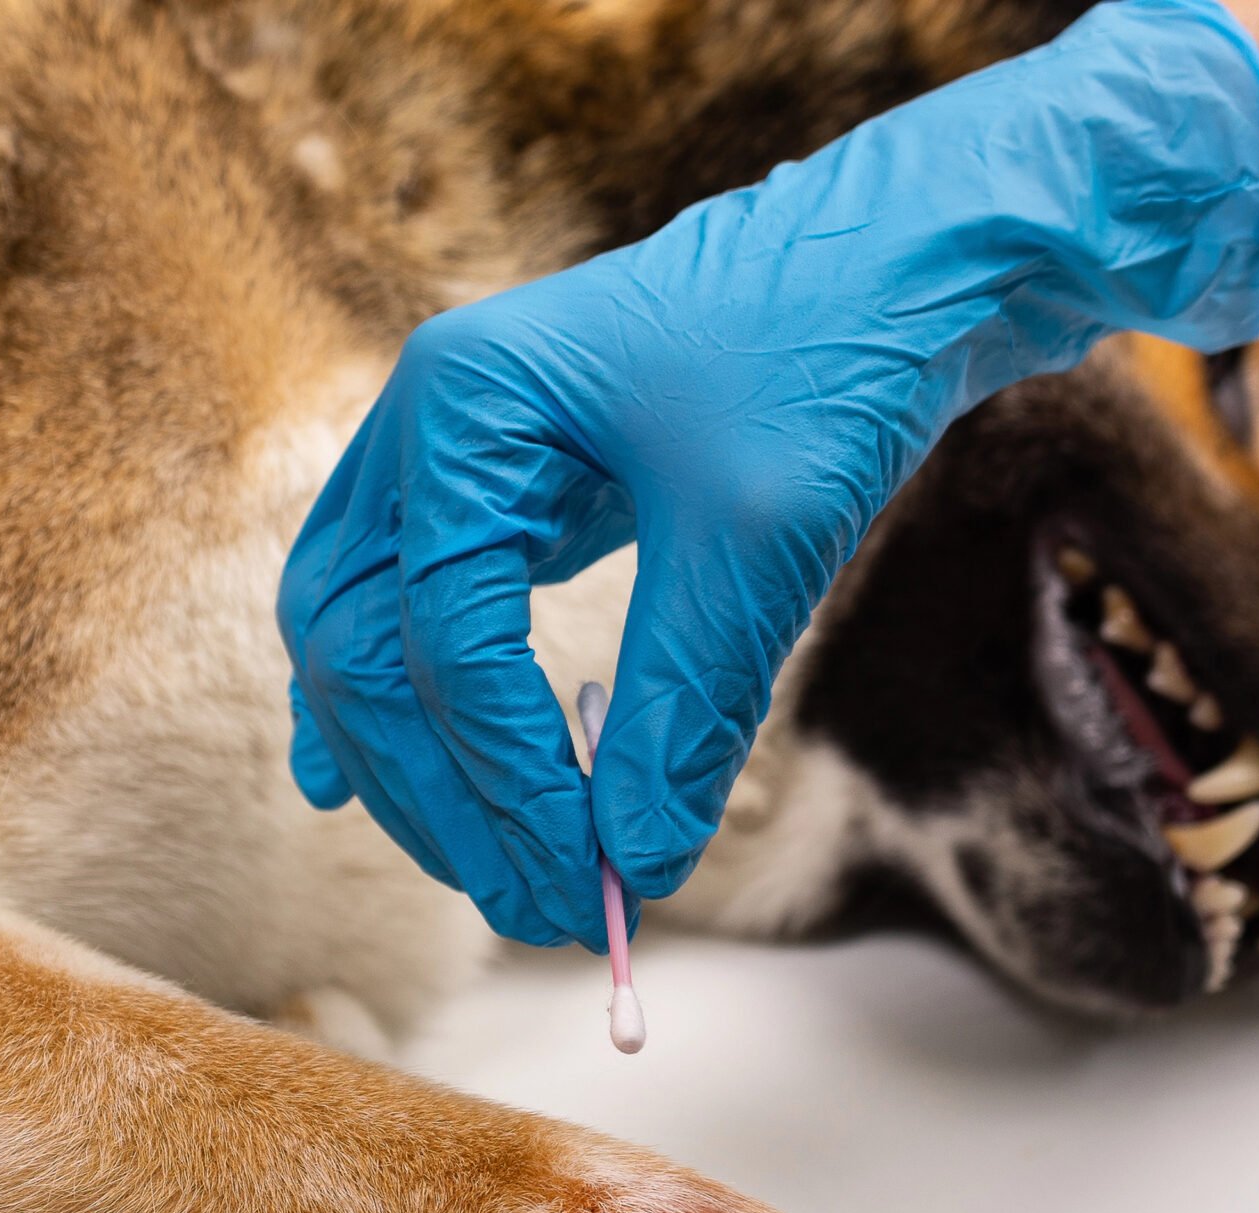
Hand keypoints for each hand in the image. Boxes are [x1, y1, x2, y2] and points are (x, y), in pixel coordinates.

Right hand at [278, 0, 1258, 946]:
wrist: (900, 261)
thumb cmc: (828, 356)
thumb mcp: (756, 544)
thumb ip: (682, 710)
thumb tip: (631, 868)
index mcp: (463, 405)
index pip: (439, 633)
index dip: (502, 771)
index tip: (581, 874)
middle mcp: (421, 426)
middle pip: (362, 648)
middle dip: (442, 793)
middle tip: (535, 904)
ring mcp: (443, 459)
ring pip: (362, 643)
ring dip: (418, 774)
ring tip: (494, 879)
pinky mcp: (490, 496)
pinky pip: (400, 618)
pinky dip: (391, 708)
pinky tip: (357, 786)